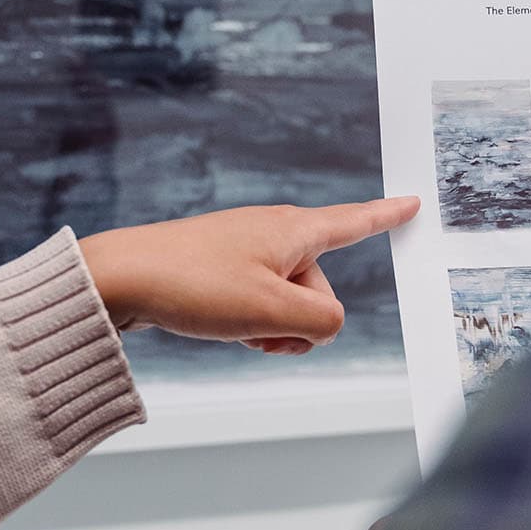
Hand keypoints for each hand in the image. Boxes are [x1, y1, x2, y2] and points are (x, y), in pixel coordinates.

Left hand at [80, 198, 419, 356]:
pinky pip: (255, 304)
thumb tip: (325, 326)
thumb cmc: (193, 285)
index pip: (353, 223)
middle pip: (318, 288)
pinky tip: (218, 326)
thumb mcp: (272, 312)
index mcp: (294, 231)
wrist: (118, 278)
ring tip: (232, 327)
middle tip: (258, 327)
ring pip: (284, 302)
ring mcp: (243, 250)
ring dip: (270, 327)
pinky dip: (246, 323)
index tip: (412, 202)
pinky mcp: (218, 269)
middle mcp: (273, 233)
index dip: (385, 217)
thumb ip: (321, 322)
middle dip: (300, 320)